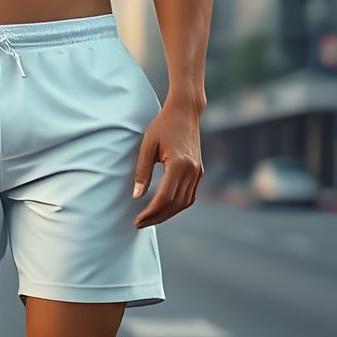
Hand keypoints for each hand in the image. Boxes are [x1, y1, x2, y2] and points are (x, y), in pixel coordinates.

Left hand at [132, 100, 202, 228]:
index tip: (137, 220)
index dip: (150, 212)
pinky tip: (164, 208)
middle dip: (157, 217)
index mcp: (179, 165)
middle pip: (175, 204)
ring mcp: (198, 172)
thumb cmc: (163, 125)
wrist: (185, 112)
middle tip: (140, 224)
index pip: (164, 197)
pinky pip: (189, 196)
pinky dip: (177, 206)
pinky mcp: (199, 172)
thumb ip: (142, 171)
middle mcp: (192, 171)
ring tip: (150, 218)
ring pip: (184, 203)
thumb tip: (137, 196)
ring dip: (167, 214)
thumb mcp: (147, 145)